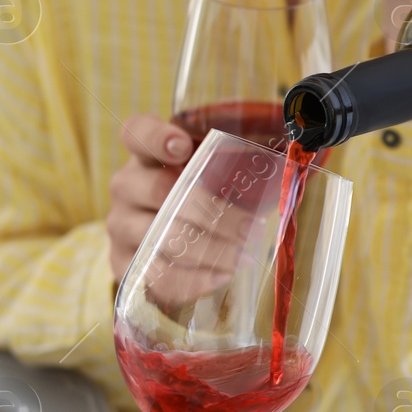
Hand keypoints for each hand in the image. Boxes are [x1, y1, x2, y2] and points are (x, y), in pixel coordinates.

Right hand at [108, 115, 264, 308]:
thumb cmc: (197, 198)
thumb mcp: (212, 177)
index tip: (182, 146)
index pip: (137, 133)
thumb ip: (235, 166)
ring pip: (161, 237)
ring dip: (209, 249)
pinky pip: (156, 274)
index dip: (156, 137)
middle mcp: (127, 186)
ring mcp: (120, 225)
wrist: (164, 243)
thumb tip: (291, 172)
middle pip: (159, 191)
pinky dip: (194, 279)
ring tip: (244, 257)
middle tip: (251, 228)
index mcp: (147, 154)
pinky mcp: (122, 263)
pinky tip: (222, 275)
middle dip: (212, 212)